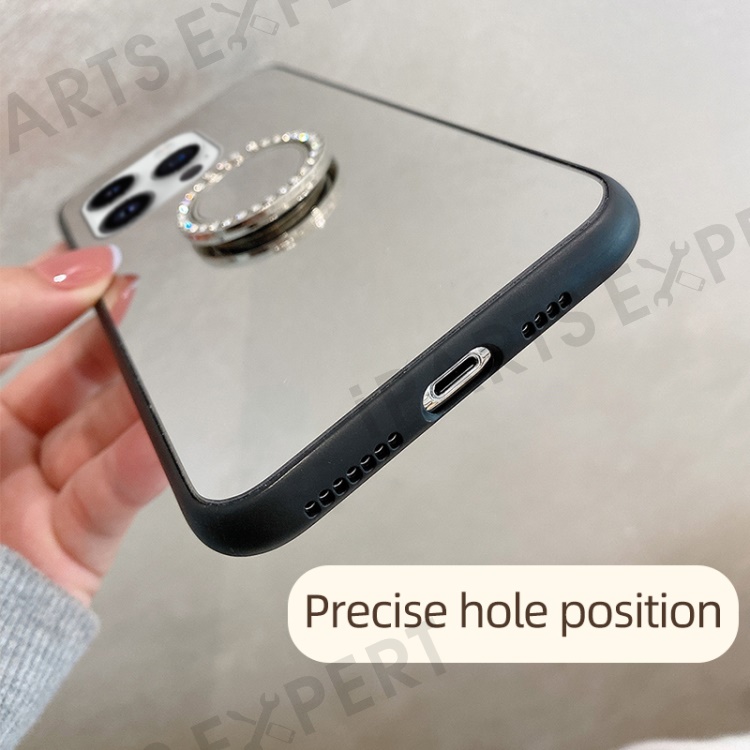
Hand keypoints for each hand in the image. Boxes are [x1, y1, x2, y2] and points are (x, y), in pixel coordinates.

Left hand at [0, 244, 166, 605]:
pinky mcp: (68, 552)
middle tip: (143, 308)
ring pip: (102, 436)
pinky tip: (163, 432)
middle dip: (109, 341)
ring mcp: (29, 499)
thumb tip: (76, 272)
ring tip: (170, 362)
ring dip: (140, 400)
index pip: (12, 329)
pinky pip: (116, 497)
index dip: (55, 296)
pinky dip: (146, 465)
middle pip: (68, 378)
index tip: (96, 270)